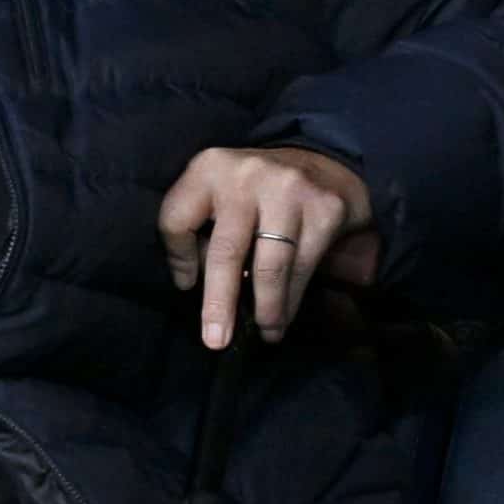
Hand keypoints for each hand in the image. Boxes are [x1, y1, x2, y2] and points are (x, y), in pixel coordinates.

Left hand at [158, 147, 382, 348]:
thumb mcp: (221, 193)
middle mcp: (246, 174)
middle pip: (226, 249)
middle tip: (215, 340)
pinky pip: (302, 267)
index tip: (186, 286)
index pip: (177, 219)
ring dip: (265, 309)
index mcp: (209, 167)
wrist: (326, 164)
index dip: (178, 258)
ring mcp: (288, 189)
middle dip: (219, 302)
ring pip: (269, 266)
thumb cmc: (259, 192)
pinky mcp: (324, 208)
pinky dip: (291, 300)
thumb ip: (203, 228)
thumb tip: (191, 281)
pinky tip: (283, 318)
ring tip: (264, 334)